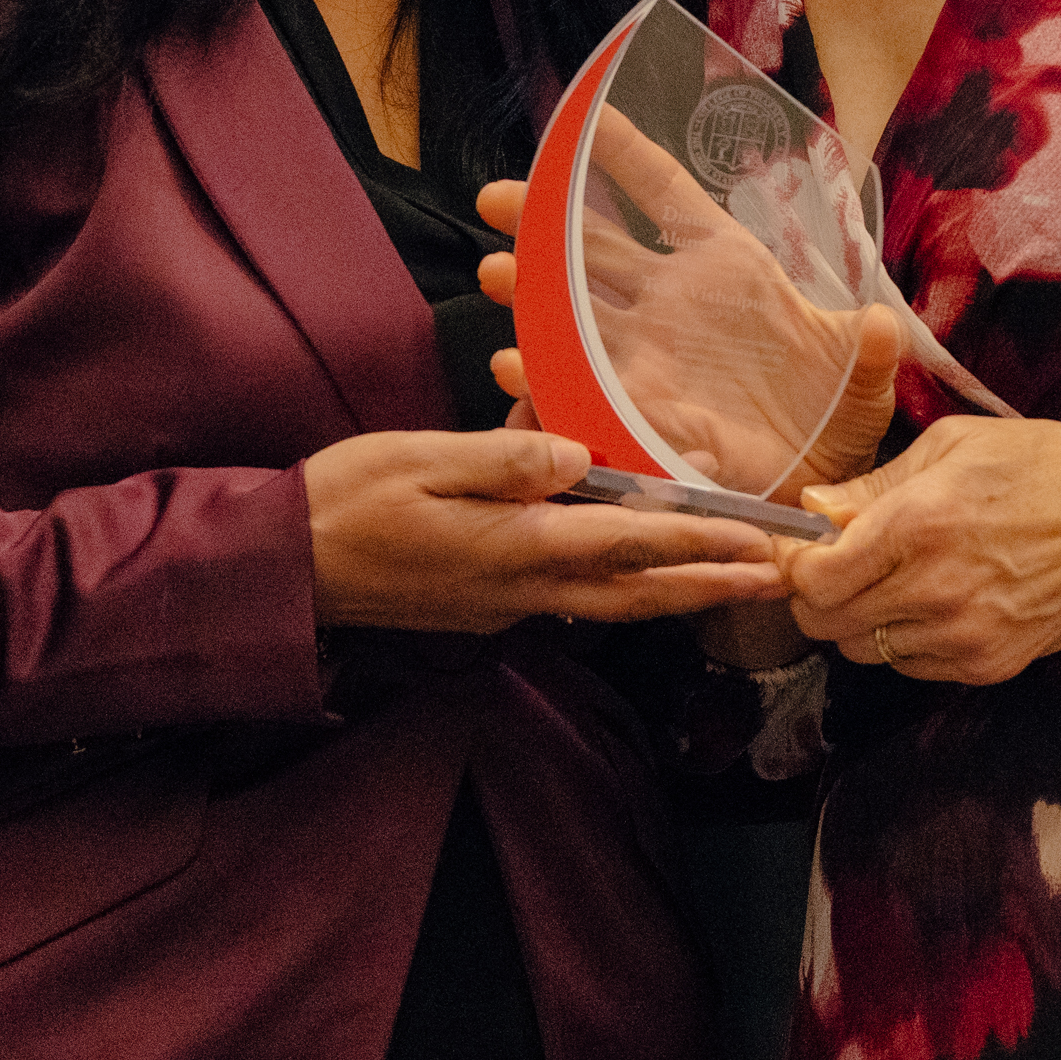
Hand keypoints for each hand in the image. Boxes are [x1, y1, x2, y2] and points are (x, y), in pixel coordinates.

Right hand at [304, 428, 791, 632]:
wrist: (283, 570)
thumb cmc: (343, 501)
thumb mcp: (418, 460)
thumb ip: (501, 459)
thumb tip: (578, 451)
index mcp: (513, 545)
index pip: (629, 545)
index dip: (702, 545)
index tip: (762, 546)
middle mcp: (521, 588)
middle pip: (637, 592)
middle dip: (710, 586)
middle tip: (777, 581)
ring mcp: (504, 606)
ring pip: (609, 604)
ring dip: (673, 595)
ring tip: (729, 583)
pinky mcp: (485, 608)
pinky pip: (572, 601)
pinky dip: (622, 592)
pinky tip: (638, 576)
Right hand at [477, 176, 903, 497]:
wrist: (817, 479)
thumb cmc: (839, 410)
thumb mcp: (865, 375)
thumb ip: (872, 351)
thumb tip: (885, 327)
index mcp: (725, 264)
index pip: (665, 193)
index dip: (625, 153)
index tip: (581, 113)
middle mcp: (672, 301)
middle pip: (593, 246)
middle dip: (541, 220)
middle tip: (495, 200)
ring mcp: (645, 353)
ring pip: (573, 312)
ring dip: (530, 293)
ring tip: (494, 274)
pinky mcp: (634, 410)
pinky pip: (581, 387)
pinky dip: (543, 379)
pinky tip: (514, 369)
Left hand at [777, 415, 1060, 684]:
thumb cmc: (1041, 465)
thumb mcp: (951, 446)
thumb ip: (872, 485)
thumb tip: (812, 508)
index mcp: (918, 524)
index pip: (813, 579)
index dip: (796, 567)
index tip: (805, 550)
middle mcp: (934, 589)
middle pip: (828, 624)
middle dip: (819, 597)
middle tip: (840, 568)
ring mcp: (964, 636)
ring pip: (865, 651)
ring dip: (864, 620)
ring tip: (896, 581)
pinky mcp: (990, 665)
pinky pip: (912, 667)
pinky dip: (905, 642)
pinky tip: (933, 604)